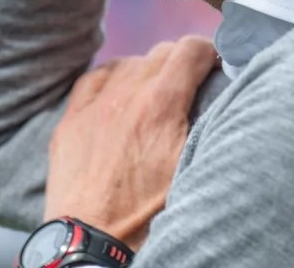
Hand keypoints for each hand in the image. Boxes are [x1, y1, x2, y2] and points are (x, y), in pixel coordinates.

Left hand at [44, 36, 218, 249]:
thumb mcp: (192, 169)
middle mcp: (125, 95)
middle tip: (192, 83)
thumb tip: (223, 99)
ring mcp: (93, 106)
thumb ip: (206, 125)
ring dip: (147, 70)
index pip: (190, 50)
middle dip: (181, 62)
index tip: (214, 65)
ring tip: (157, 93)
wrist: (92, 244)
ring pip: (128, 63)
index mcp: (160, 104)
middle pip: (161, 53)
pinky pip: (94, 79)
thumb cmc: (148, 217)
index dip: (208, 53)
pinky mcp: (70, 122)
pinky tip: (120, 92)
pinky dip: (112, 79)